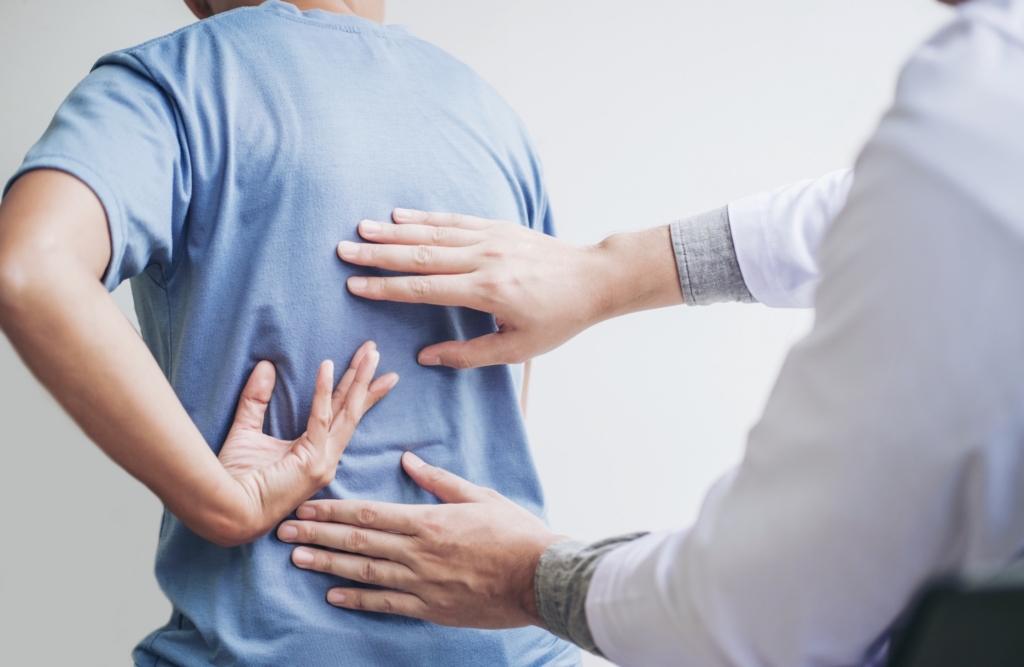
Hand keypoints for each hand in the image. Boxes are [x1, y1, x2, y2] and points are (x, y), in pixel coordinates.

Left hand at [216, 341, 397, 543]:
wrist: (226, 512)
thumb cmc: (233, 480)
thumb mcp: (247, 431)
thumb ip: (256, 400)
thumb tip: (265, 366)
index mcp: (315, 454)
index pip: (341, 415)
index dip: (355, 390)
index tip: (368, 367)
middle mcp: (326, 458)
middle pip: (352, 410)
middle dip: (365, 379)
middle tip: (376, 351)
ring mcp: (323, 461)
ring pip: (347, 412)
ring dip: (358, 380)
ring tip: (370, 354)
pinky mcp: (312, 462)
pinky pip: (321, 418)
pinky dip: (323, 391)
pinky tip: (327, 366)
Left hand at [276, 452, 568, 628]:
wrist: (540, 577)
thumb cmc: (514, 532)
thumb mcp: (480, 496)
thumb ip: (440, 480)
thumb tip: (409, 459)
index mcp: (428, 521)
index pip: (369, 514)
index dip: (333, 511)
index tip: (306, 507)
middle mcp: (418, 552)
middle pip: (358, 542)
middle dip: (318, 535)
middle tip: (284, 531)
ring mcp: (422, 583)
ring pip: (365, 573)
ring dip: (328, 565)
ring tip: (297, 559)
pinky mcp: (432, 608)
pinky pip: (387, 604)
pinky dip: (358, 600)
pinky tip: (333, 596)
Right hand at [337, 209, 680, 368]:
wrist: (593, 279)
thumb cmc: (557, 319)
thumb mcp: (517, 349)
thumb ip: (469, 354)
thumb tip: (426, 357)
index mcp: (487, 292)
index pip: (425, 289)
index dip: (387, 288)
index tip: (355, 286)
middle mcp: (485, 259)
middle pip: (421, 255)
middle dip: (378, 254)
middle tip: (343, 251)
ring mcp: (491, 238)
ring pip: (433, 232)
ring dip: (394, 231)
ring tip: (361, 229)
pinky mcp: (498, 226)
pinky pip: (454, 220)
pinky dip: (424, 217)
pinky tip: (400, 216)